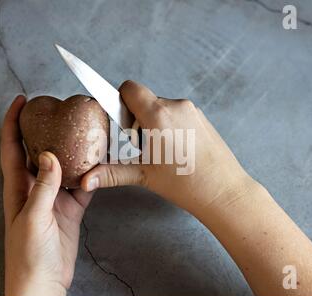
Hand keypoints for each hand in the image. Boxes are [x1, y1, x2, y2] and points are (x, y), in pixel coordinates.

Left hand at [0, 95, 92, 295]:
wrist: (44, 283)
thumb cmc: (28, 257)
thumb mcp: (32, 219)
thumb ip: (42, 187)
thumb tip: (48, 156)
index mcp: (17, 189)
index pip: (11, 148)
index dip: (12, 123)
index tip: (21, 101)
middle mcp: (35, 189)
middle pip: (39, 151)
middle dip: (46, 130)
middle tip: (60, 112)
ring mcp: (54, 199)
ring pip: (64, 166)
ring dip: (74, 151)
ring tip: (86, 134)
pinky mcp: (71, 209)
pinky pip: (82, 185)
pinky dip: (91, 175)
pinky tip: (100, 165)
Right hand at [82, 80, 254, 216]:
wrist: (224, 191)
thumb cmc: (187, 184)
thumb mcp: (144, 176)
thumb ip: (111, 173)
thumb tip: (86, 180)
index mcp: (157, 116)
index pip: (129, 88)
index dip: (119, 100)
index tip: (120, 120)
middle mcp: (175, 106)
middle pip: (144, 100)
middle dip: (137, 119)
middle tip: (144, 147)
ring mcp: (192, 110)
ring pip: (161, 107)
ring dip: (155, 123)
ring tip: (163, 151)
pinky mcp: (201, 117)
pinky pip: (177, 113)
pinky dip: (171, 125)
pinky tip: (177, 149)